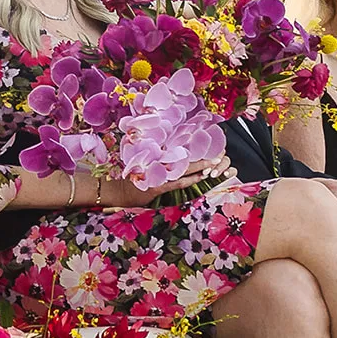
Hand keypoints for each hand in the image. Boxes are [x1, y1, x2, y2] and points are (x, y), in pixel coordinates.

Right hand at [101, 158, 231, 207]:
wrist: (116, 190)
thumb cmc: (130, 182)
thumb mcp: (144, 170)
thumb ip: (157, 165)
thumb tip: (170, 161)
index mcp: (158, 159)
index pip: (180, 154)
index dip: (196, 151)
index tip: (210, 147)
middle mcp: (159, 163)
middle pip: (186, 159)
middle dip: (203, 157)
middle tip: (219, 154)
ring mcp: (159, 174)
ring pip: (184, 169)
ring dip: (200, 167)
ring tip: (215, 164)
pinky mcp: (157, 185)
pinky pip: (177, 182)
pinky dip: (190, 179)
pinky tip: (201, 177)